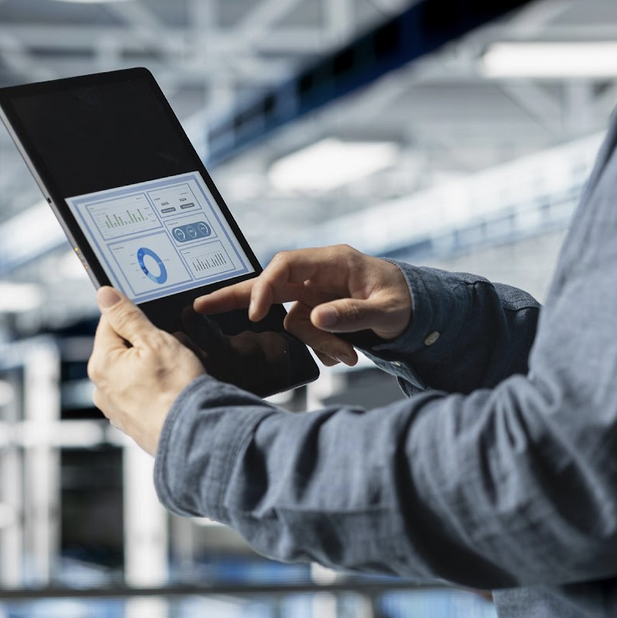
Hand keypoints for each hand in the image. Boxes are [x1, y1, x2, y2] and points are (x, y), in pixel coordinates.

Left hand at [88, 287, 204, 454]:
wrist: (193, 435)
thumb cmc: (176, 390)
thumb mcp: (155, 341)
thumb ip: (127, 316)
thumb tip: (104, 294)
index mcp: (101, 364)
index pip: (109, 322)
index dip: (135, 316)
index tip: (155, 322)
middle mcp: (101, 388)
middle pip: (122, 348)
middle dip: (147, 344)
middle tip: (173, 350)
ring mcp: (115, 409)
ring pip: (133, 372)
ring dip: (152, 367)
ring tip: (176, 374)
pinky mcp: (131, 423)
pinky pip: (141, 394)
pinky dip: (155, 390)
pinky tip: (172, 392)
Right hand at [194, 244, 410, 366]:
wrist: (417, 311)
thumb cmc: (405, 302)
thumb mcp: (387, 311)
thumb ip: (353, 314)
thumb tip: (316, 317)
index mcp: (333, 261)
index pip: (285, 265)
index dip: (265, 287)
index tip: (258, 314)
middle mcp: (318, 275)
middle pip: (268, 283)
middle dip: (236, 297)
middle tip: (199, 308)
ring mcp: (315, 295)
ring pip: (291, 319)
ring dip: (314, 342)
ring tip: (348, 355)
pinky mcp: (316, 313)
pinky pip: (305, 332)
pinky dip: (321, 347)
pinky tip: (345, 355)